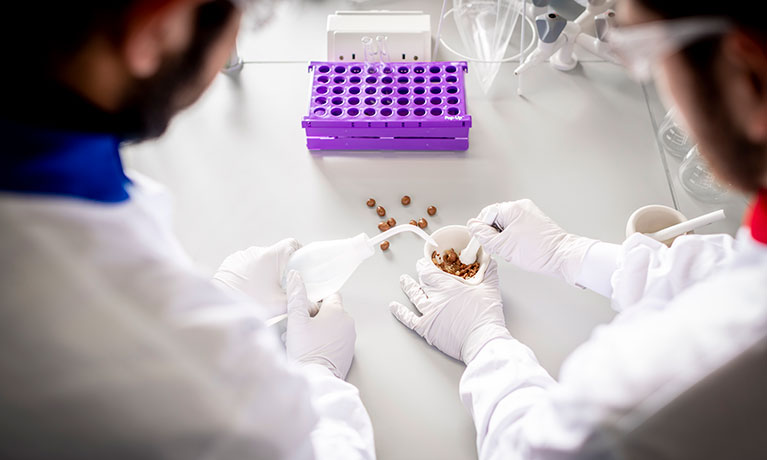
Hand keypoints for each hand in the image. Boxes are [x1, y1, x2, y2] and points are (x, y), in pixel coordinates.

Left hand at [212, 238, 298, 317]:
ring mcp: (242, 255)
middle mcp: (257, 250)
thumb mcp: (280, 305)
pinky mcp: (231, 261)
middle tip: (283, 284)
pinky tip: (249, 287)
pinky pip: (246, 263)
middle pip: (277, 253)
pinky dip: (250, 272)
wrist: (220, 303)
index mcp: (273, 256)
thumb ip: (300, 303)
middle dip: (281, 266)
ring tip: (263, 289)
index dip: (299, 251)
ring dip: (264, 270)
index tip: (301, 264)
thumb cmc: (251, 302)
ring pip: (260, 259)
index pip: (292, 243)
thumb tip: (316, 307)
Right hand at [285, 271, 355, 378]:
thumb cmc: (307, 350)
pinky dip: (324, 342)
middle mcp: (347, 323)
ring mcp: (349, 338)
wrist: (317, 379)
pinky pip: (335, 340)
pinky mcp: (348, 352)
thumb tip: (295, 276)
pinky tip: (311, 350)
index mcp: (337, 311)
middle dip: (314, 316)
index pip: (329, 295)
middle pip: (330, 311)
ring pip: (332, 326)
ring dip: (318, 330)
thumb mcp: (296, 320)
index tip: (304, 308)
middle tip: (299, 327)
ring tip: (302, 341)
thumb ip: (296, 296)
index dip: (315, 299)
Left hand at [389, 258, 509, 362]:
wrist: (482, 340)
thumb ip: (488, 270)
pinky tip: (394, 307)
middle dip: (421, 274)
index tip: (425, 261)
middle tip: (419, 269)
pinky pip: (409, 319)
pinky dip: (400, 312)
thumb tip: (489, 258)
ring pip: (415, 296)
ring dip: (408, 287)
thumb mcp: (490, 288)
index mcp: (447, 285)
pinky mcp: (426, 329)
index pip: (430, 271)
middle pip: (423, 282)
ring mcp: (428, 313)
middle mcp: (435, 297)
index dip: (426, 265)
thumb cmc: (485, 316)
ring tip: (403, 280)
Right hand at [467, 199, 596, 284]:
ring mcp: (529, 214)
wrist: (562, 257)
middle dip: (493, 235)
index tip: (482, 241)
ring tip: (511, 250)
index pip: (487, 214)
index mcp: (512, 208)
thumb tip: (473, 226)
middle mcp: (521, 207)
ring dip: (503, 238)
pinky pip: (516, 228)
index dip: (482, 229)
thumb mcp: (503, 245)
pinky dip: (513, 238)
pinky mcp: (534, 222)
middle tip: (499, 248)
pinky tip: (518, 249)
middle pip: (495, 218)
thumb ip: (484, 235)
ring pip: (505, 225)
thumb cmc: (539, 251)